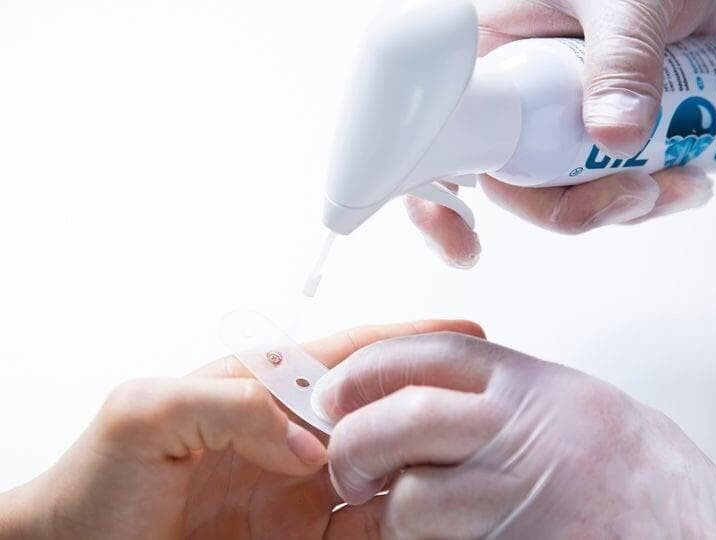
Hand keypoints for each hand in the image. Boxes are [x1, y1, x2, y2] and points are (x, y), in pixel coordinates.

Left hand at [0, 320, 483, 539]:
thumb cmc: (94, 487)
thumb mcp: (145, 414)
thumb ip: (228, 403)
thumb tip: (306, 437)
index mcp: (255, 388)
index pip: (342, 357)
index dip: (401, 343)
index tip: (458, 335)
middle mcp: (286, 434)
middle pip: (376, 410)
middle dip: (425, 401)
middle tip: (471, 404)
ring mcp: (300, 489)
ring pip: (382, 466)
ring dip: (421, 459)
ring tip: (462, 453)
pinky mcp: (306, 537)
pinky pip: (369, 523)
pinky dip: (403, 517)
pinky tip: (426, 509)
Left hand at [313, 332, 715, 537]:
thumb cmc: (658, 484)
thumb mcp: (587, 411)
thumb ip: (514, 399)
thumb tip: (440, 396)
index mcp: (540, 389)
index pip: (429, 355)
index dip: (367, 369)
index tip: (333, 389)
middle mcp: (529, 435)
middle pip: (404, 419)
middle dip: (356, 443)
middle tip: (345, 463)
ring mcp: (524, 499)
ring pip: (413, 499)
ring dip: (393, 510)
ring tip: (402, 513)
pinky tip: (447, 538)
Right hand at [408, 0, 715, 266]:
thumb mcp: (624, 0)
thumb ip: (621, 58)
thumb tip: (616, 135)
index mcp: (488, 59)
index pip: (442, 144)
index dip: (440, 206)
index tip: (466, 247)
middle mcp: (513, 99)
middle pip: (514, 186)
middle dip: (573, 209)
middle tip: (636, 194)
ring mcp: (555, 121)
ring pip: (565, 193)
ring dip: (623, 206)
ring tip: (683, 180)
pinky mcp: (596, 134)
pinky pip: (605, 183)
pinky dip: (646, 194)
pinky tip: (687, 175)